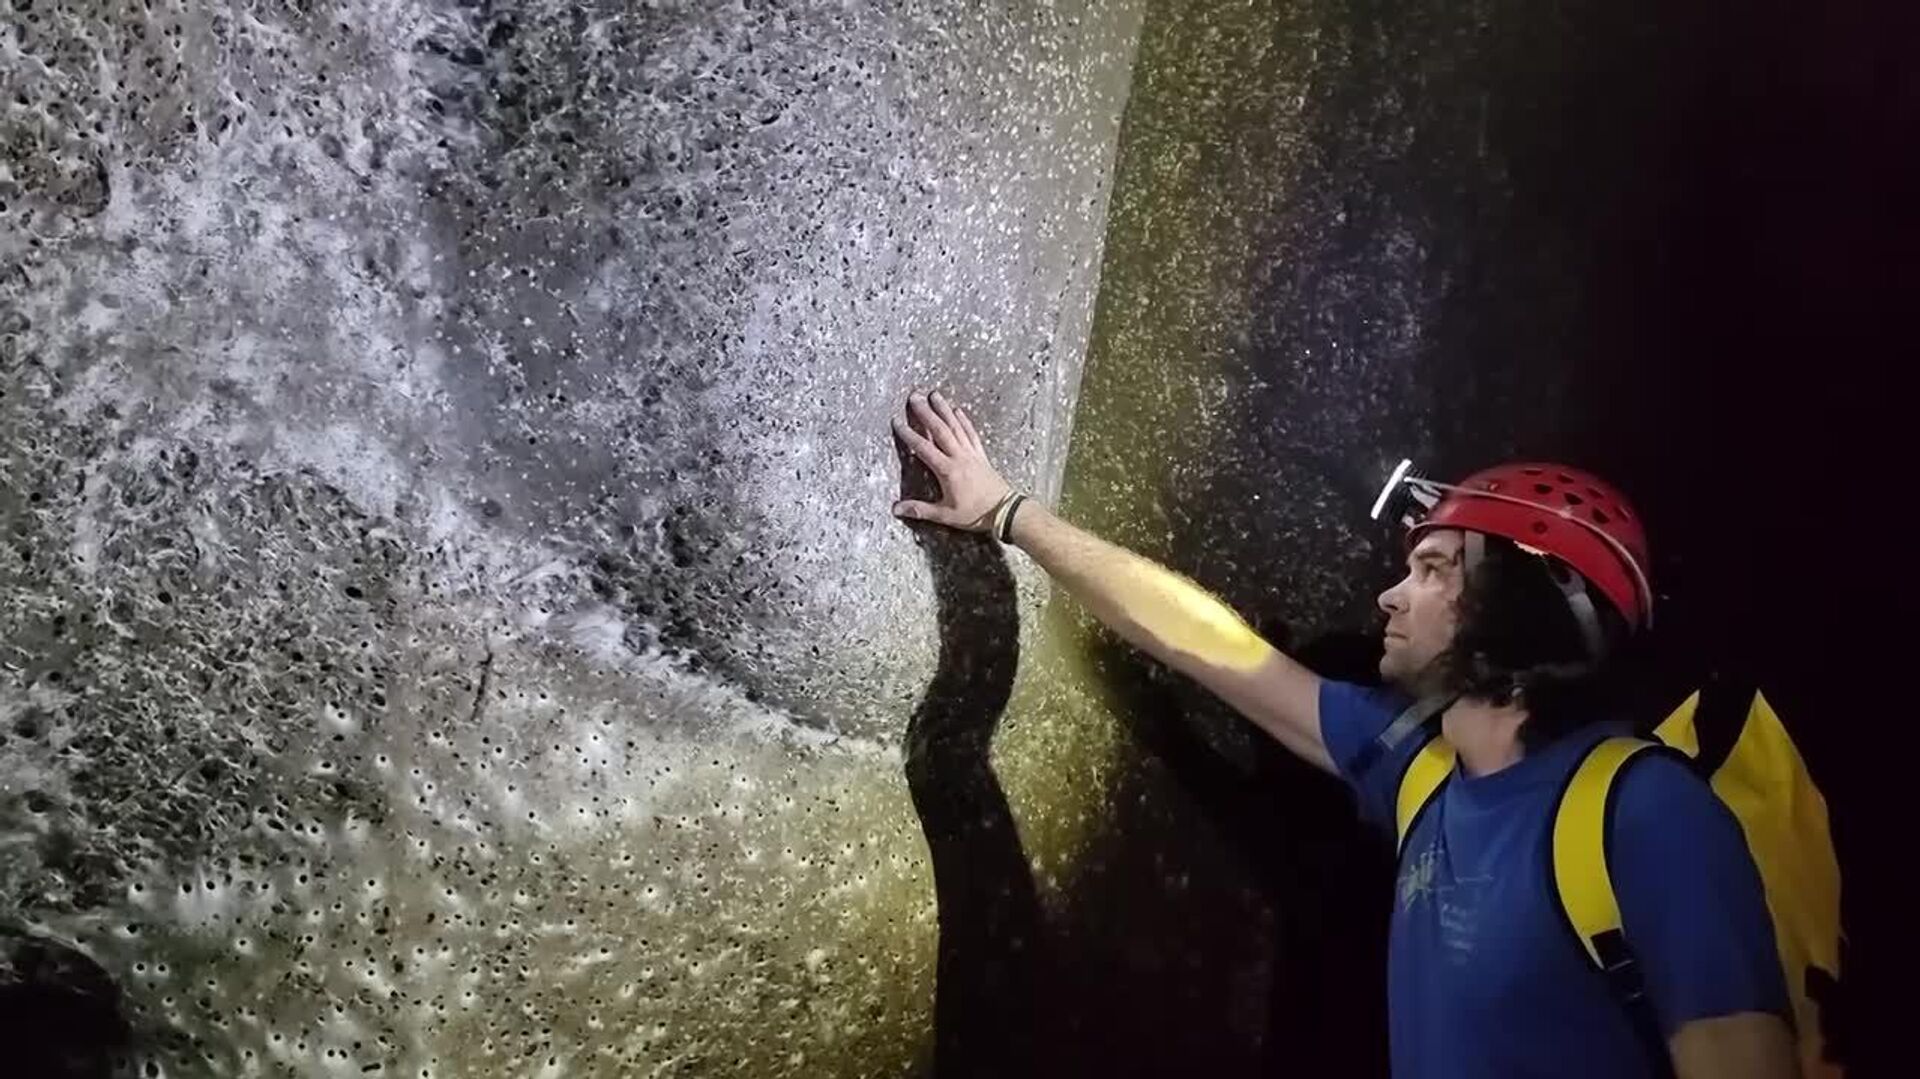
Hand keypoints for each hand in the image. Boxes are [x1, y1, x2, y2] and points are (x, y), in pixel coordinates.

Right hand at [891, 390, 1014, 532]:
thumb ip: (920, 510)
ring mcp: (971, 454)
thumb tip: (897, 509)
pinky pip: (971, 433)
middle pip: (940, 430)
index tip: (897, 422)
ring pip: (956, 427)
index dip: (909, 434)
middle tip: (915, 397)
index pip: (924, 448)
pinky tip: (958, 411)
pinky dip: (964, 421)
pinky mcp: (981, 455)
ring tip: (935, 395)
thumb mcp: (945, 515)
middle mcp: (959, 457)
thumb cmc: (975, 514)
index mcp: (947, 470)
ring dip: (944, 410)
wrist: (1004, 511)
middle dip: (926, 412)